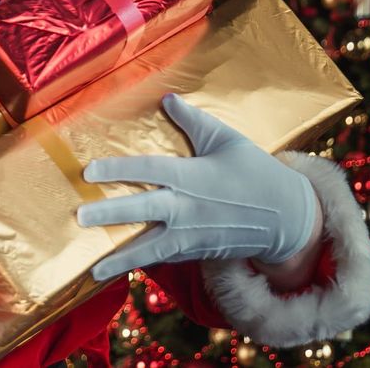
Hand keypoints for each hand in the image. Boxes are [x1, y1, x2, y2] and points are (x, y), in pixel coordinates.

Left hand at [76, 94, 317, 280]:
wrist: (290, 219)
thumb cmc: (257, 173)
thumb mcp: (228, 140)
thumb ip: (194, 120)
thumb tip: (167, 98)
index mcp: (192, 176)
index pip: (148, 169)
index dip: (118, 169)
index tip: (88, 171)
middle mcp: (188, 208)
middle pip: (143, 210)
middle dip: (110, 214)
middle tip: (80, 216)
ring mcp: (191, 235)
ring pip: (150, 247)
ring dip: (120, 258)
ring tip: (92, 270)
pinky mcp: (196, 252)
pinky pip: (164, 259)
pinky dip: (141, 265)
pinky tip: (118, 272)